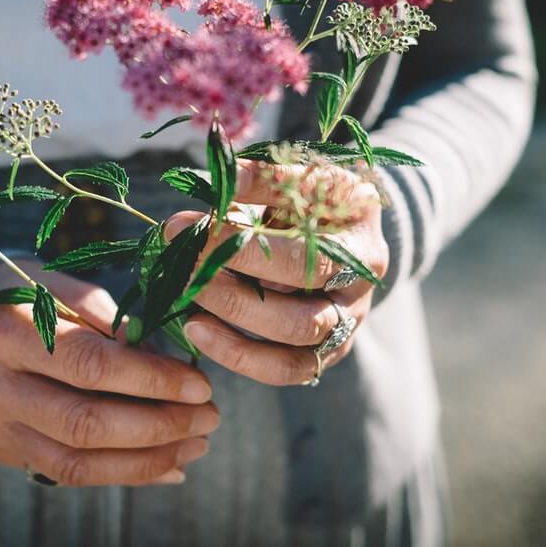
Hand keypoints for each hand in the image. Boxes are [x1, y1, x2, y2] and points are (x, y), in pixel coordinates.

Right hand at [0, 259, 218, 486]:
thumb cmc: (24, 296)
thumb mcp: (61, 285)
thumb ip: (110, 319)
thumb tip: (164, 360)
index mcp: (4, 329)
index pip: (89, 365)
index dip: (151, 379)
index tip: (199, 383)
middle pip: (84, 423)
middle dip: (159, 426)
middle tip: (209, 417)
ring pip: (77, 462)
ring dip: (147, 459)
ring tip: (196, 445)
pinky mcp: (0, 451)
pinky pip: (67, 474)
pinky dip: (123, 474)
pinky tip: (167, 466)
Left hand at [166, 159, 387, 385]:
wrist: (346, 230)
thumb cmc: (316, 199)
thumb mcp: (299, 178)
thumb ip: (260, 180)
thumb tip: (213, 186)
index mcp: (359, 237)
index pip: (302, 249)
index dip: (241, 243)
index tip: (185, 225)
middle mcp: (360, 284)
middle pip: (301, 296)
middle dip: (233, 281)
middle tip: (184, 262)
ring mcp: (347, 322)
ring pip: (294, 337)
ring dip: (234, 318)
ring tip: (188, 295)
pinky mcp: (326, 351)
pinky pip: (285, 369)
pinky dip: (238, 355)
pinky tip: (198, 331)